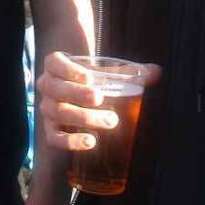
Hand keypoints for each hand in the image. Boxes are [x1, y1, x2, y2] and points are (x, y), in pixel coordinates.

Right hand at [36, 52, 159, 151]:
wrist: (76, 92)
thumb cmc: (93, 78)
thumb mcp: (108, 70)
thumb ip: (132, 71)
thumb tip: (157, 73)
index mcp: (55, 65)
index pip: (54, 63)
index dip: (69, 69)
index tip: (89, 76)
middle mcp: (47, 85)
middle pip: (56, 89)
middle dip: (78, 94)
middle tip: (101, 98)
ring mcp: (46, 108)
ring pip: (57, 112)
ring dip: (82, 117)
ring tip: (110, 120)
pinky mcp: (50, 128)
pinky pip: (53, 137)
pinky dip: (70, 141)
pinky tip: (90, 142)